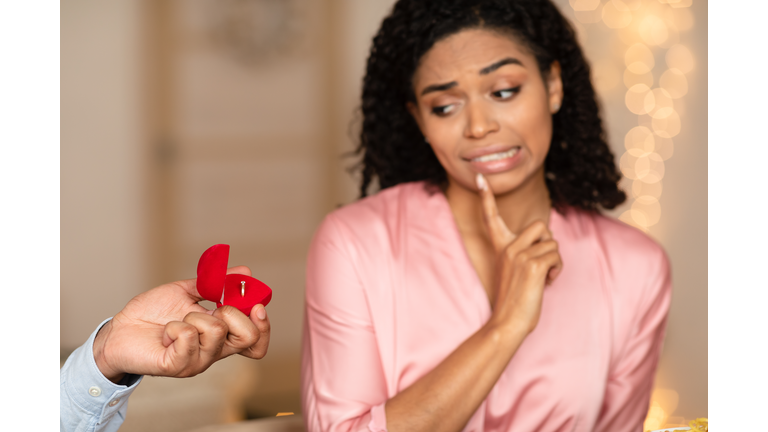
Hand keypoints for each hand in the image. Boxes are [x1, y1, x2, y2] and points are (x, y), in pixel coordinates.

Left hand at [92, 266, 270, 382]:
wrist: (120, 329)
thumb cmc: (152, 314)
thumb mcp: (188, 292)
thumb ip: (216, 284)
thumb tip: (245, 272)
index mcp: (221, 337)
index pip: (256, 342)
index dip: (264, 325)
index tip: (255, 304)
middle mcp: (214, 352)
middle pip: (249, 338)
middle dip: (232, 312)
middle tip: (211, 308)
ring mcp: (197, 361)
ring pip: (216, 330)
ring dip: (193, 316)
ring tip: (177, 321)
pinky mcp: (177, 365)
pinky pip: (188, 337)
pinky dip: (175, 326)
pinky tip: (166, 332)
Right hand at [476, 174, 562, 333]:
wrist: (507, 323)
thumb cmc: (513, 301)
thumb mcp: (514, 271)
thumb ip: (523, 254)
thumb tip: (547, 244)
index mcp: (500, 247)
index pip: (491, 217)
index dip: (486, 197)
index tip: (480, 178)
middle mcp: (507, 247)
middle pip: (540, 226)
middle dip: (548, 243)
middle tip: (542, 263)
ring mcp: (519, 255)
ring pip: (552, 244)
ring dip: (554, 261)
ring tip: (543, 278)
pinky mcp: (533, 266)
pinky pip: (556, 257)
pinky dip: (557, 270)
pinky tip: (546, 284)